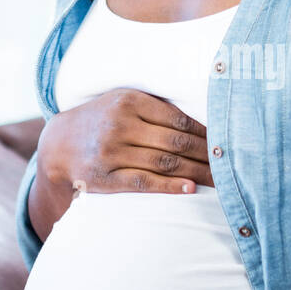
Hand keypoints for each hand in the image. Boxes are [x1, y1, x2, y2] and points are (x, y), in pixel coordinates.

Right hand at [29, 89, 215, 240]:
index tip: (226, 141)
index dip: (206, 132)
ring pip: (164, 162)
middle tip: (231, 163)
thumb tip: (204, 123)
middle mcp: (119, 124)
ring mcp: (111, 152)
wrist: (59, 144)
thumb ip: (156, 108)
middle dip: (206, 154)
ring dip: (195, 172)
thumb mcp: (123, 101)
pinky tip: (190, 189)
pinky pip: (144, 182)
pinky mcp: (104, 178)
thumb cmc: (103, 120)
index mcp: (128, 100)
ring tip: (219, 179)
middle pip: (175, 141)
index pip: (178, 118)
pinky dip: (169, 186)